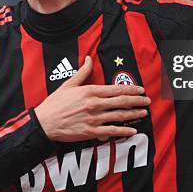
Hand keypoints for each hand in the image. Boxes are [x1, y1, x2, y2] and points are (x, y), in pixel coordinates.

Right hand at [34, 56, 150, 141]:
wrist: (44, 122)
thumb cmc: (55, 103)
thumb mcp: (68, 84)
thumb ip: (82, 72)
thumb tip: (89, 59)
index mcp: (90, 91)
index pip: (116, 89)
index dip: (131, 89)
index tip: (140, 89)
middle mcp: (94, 104)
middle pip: (121, 102)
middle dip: (137, 101)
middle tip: (147, 100)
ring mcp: (94, 119)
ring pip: (119, 116)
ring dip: (134, 114)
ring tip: (144, 112)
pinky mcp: (91, 132)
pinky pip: (111, 131)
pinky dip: (123, 131)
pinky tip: (133, 130)